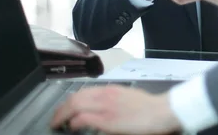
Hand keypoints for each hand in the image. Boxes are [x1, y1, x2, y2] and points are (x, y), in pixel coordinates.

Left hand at [50, 85, 180, 133]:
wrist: (162, 111)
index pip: (83, 92)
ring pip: (75, 105)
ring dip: (62, 115)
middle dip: (61, 109)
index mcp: (111, 90)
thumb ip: (113, 99)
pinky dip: (73, 122)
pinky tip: (71, 127)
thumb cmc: (150, 108)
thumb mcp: (128, 97)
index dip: (69, 101)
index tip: (64, 109)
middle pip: (75, 97)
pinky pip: (83, 118)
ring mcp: (105, 107)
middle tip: (55, 119)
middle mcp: (106, 95)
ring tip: (57, 123)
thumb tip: (103, 106)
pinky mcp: (107, 121)